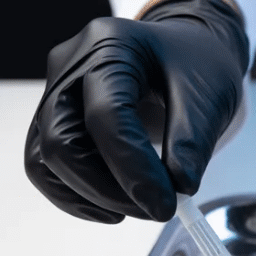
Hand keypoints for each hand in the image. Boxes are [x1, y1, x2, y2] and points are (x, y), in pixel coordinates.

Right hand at [24, 0, 248, 222]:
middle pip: (61, 139)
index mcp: (110, 44)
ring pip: (45, 158)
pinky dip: (77, 194)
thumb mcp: (209, 93)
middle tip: (156, 210)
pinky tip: (115, 207)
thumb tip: (180, 187)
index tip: (166, 205)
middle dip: (106, 189)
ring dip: (90, 196)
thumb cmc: (196, 64)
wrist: (184, 51)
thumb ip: (193, 140)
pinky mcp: (55, 119)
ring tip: (142, 207)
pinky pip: (47, 165)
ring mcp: (55, 91)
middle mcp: (69, 65)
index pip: (107, 114)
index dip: (133, 167)